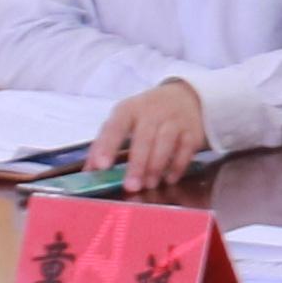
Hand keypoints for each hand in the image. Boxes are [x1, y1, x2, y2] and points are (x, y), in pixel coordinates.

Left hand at [95, 79, 214, 188]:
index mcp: (129, 109)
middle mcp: (152, 112)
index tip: (101, 166)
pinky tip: (169, 179)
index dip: (107, 146)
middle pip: (144, 138)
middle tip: (130, 186)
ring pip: (165, 143)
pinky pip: (186, 149)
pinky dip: (178, 166)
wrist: (184, 97)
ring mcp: (174, 120)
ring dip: (156, 166)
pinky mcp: (192, 131)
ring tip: (149, 184)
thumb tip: (89, 172)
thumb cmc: (146, 114)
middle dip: (137, 164)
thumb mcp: (124, 120)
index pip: (115, 126)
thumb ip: (105, 144)